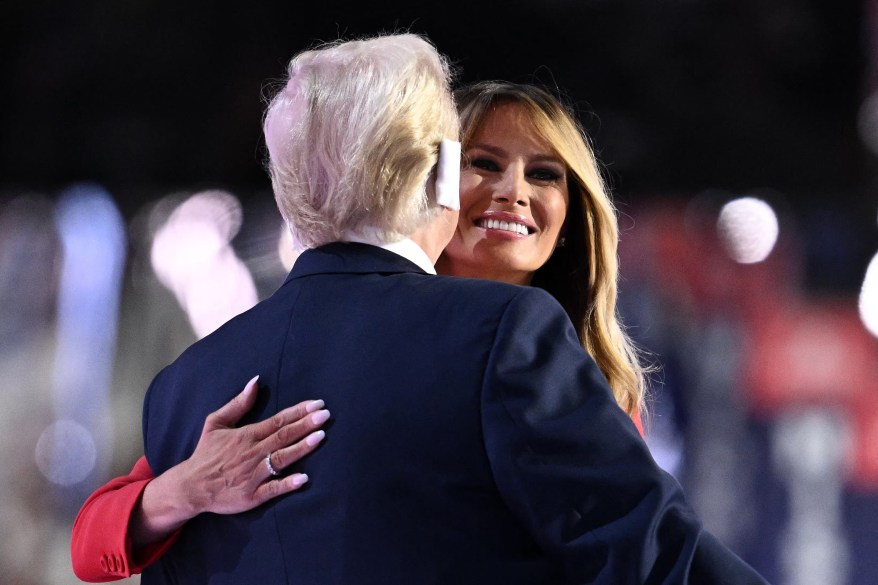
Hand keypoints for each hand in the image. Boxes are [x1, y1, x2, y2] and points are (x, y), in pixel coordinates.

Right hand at [180, 375, 329, 514]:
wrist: (190, 487)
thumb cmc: (206, 453)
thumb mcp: (216, 422)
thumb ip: (238, 403)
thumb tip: (255, 381)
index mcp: (246, 435)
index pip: (277, 421)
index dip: (298, 412)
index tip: (318, 404)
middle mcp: (251, 453)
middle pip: (283, 437)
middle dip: (305, 425)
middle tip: (325, 415)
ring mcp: (252, 475)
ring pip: (280, 459)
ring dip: (301, 448)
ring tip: (320, 437)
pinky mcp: (251, 496)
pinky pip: (272, 490)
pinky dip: (287, 484)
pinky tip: (303, 479)